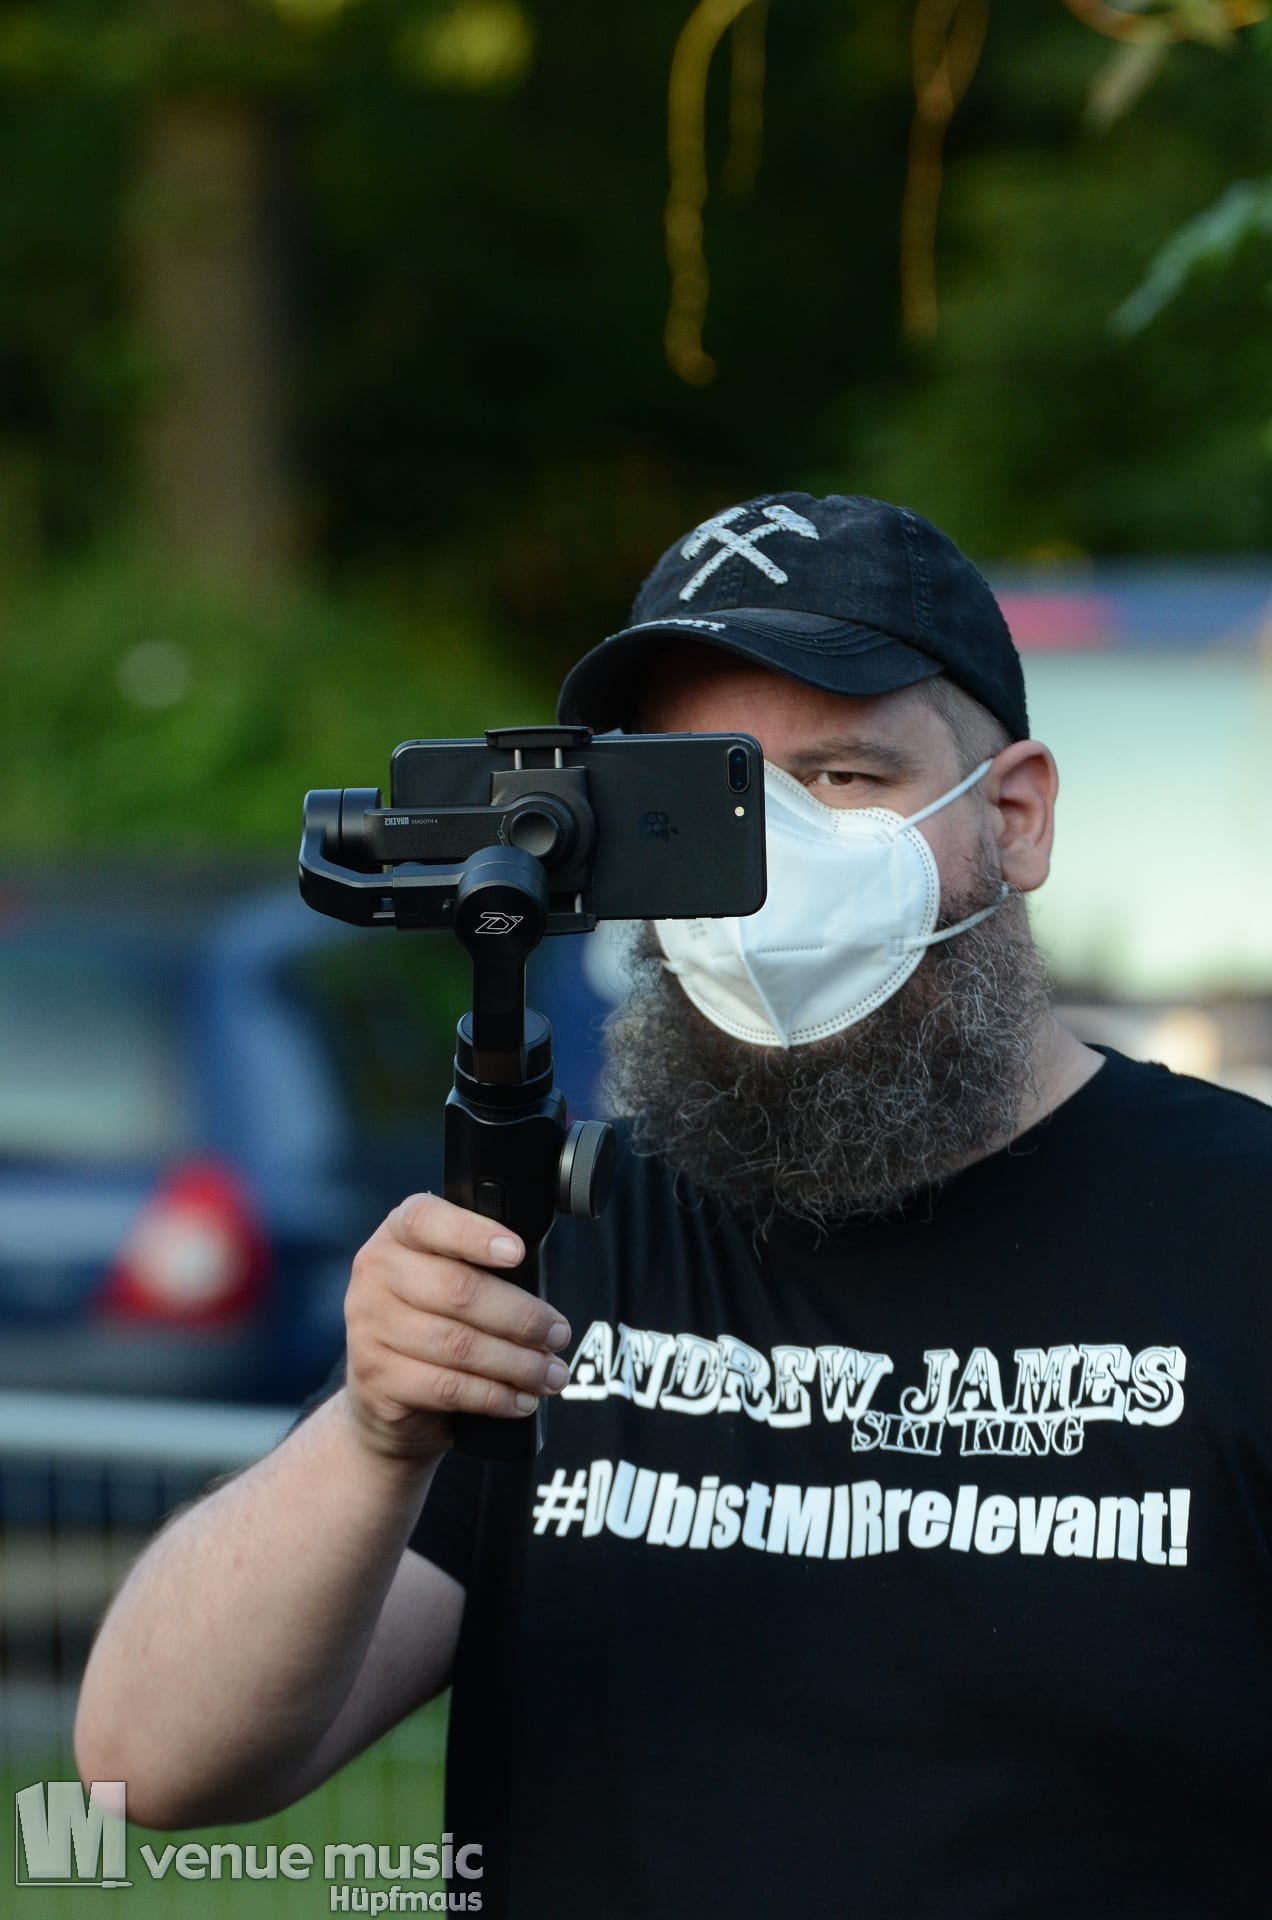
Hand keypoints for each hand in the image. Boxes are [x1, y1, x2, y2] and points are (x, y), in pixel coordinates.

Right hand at [342, 1193, 571, 1461]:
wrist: (381, 1392)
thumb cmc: (429, 1320)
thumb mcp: (445, 1277)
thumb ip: (479, 1267)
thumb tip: (542, 1294)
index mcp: (396, 1236)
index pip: (425, 1219)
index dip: (474, 1233)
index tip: (518, 1252)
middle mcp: (376, 1275)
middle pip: (457, 1290)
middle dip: (521, 1316)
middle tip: (557, 1333)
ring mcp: (369, 1328)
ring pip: (458, 1345)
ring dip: (518, 1363)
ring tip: (550, 1373)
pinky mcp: (378, 1377)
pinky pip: (448, 1387)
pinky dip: (495, 1395)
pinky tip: (521, 1399)